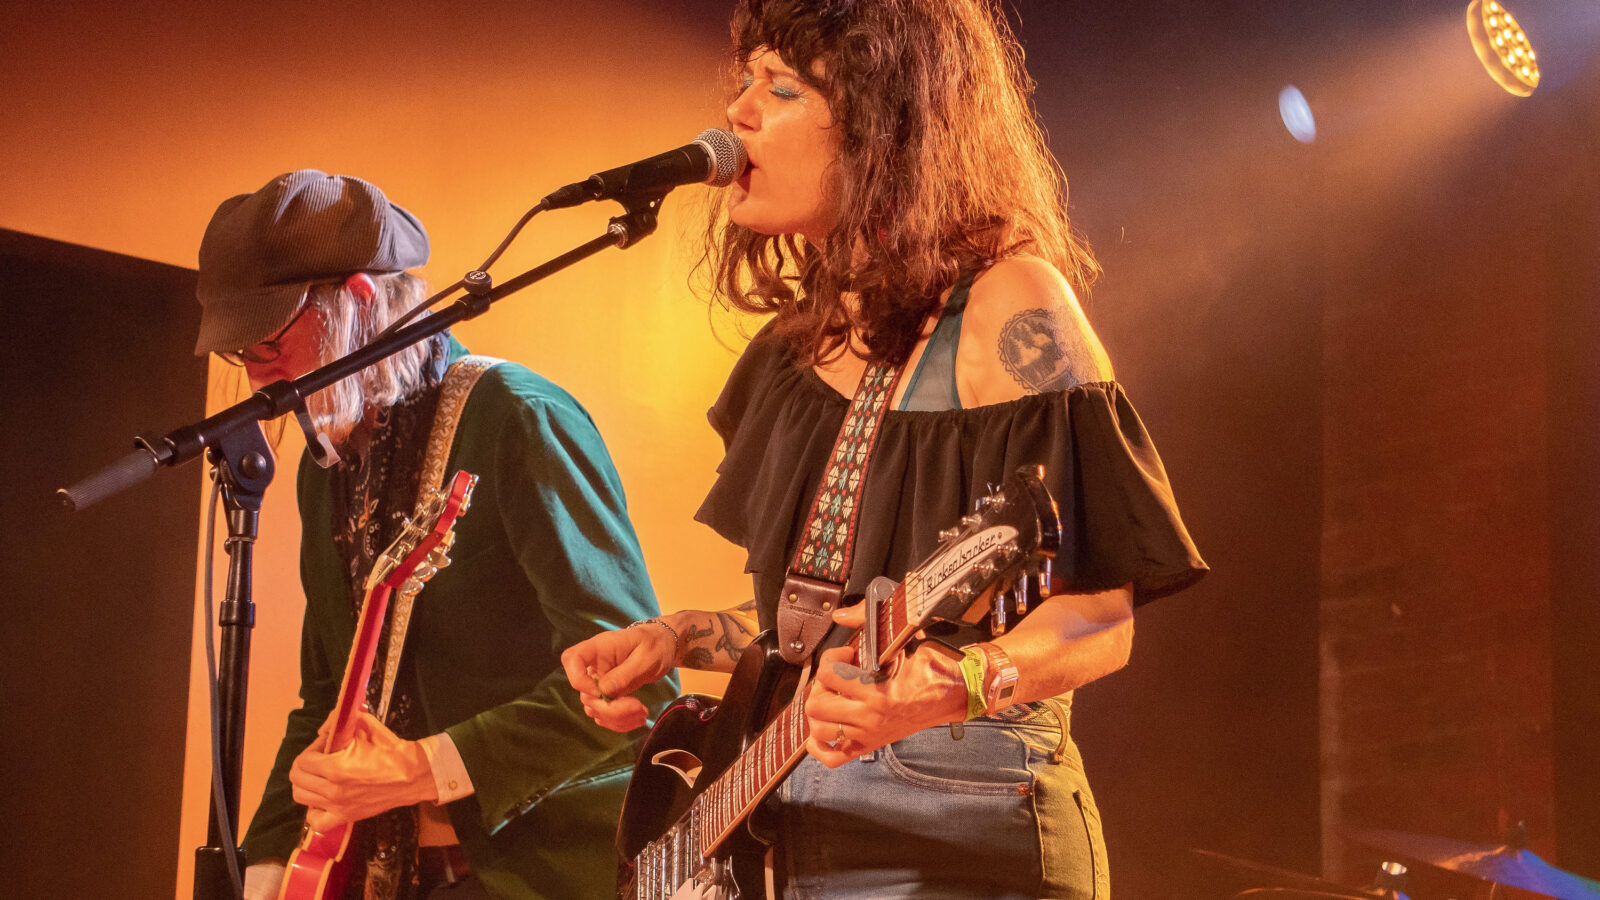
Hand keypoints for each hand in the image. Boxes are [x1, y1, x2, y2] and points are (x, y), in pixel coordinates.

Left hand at [289, 710, 434, 829]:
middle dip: (305, 763)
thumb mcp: (366, 725)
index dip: (312, 748)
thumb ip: (339, 721)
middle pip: (297, 779)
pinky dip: (314, 810)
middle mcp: (332, 790)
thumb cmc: (390, 749)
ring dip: (305, 783)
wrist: (412, 774)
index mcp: (335, 768)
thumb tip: (323, 729)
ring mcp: (338, 806)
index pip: (303, 760)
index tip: (325, 744)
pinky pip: (316, 821)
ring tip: (319, 776)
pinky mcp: (346, 817)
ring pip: (301, 797)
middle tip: (320, 757)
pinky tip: (323, 799)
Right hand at [560, 623, 675, 732]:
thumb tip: (604, 692)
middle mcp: (594, 666)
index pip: (571, 659)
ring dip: (618, 718)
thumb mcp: (646, 657)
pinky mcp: (606, 696)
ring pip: (594, 710)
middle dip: (611, 709)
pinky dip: (621, 722)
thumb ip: (625, 674)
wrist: (662, 647)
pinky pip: (604, 716)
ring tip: (643, 713)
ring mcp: (598, 683)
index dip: (579, 680)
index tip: (603, 692)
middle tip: (640, 709)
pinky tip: (639, 717)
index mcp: (599, 648)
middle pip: (585, 695)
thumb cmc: (654, 645)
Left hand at [802, 604, 967, 767]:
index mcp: (878, 692)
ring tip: (832, 696)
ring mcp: (869, 734)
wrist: (956, 693)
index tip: (844, 653)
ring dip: (818, 711)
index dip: (830, 658)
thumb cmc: (934, 669)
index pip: (829, 675)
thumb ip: (868, 623)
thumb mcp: (904, 641)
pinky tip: (823, 728)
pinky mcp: (871, 744)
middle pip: (816, 705)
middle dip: (820, 685)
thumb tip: (842, 614)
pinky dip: (820, 746)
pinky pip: (833, 757)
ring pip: (819, 731)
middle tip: (835, 675)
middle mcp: (870, 718)